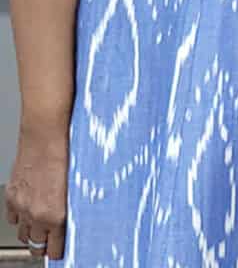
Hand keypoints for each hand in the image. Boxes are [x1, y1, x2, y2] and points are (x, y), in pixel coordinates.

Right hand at [5, 124, 68, 259]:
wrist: (45, 134)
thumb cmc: (68, 151)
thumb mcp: (77, 184)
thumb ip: (72, 205)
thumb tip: (75, 217)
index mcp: (56, 214)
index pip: (55, 247)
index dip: (59, 251)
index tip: (62, 251)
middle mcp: (36, 214)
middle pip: (37, 244)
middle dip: (44, 246)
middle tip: (51, 244)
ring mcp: (22, 206)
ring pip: (24, 233)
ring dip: (32, 234)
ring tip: (40, 231)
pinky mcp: (12, 196)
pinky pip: (13, 218)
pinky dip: (20, 219)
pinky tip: (28, 214)